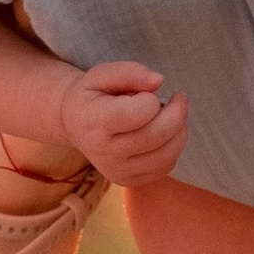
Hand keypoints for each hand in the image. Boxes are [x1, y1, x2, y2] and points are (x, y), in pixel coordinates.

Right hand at [15, 62, 188, 190]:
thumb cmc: (92, 95)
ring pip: (167, 154)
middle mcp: (104, 152)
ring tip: (169, 116)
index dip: (151, 98)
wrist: (74, 125)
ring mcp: (117, 171)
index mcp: (95, 121)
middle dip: (177, 112)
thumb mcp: (101, 74)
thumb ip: (130, 72)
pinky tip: (161, 134)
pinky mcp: (129, 181)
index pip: (140, 112)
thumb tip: (158, 81)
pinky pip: (166, 166)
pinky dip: (172, 147)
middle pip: (158, 135)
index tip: (145, 93)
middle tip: (177, 99)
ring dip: (179, 130)